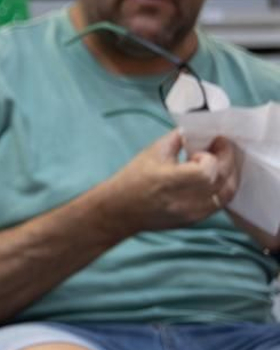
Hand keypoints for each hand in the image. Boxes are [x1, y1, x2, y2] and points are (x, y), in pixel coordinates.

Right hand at [97, 130, 237, 233]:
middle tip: (221, 147)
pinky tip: (215, 178)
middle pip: (222, 179)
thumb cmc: (132, 179)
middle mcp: (184, 200)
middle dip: (227, 159)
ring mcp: (192, 213)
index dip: (211, 155)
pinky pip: (221, 203)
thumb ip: (178, 138)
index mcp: (170, 181)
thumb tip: (198, 129)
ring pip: (227, 193)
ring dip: (230, 174)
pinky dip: (223, 188)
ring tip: (222, 162)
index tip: (208, 144)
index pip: (207, 170)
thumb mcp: (152, 152)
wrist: (119, 211)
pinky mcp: (195, 220)